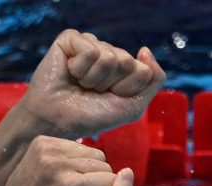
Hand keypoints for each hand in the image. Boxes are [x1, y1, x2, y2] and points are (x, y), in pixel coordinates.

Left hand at [0, 136, 132, 185]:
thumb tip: (128, 171)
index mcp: (71, 185)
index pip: (112, 180)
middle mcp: (58, 162)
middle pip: (104, 164)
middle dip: (95, 182)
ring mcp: (47, 148)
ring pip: (92, 153)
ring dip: (86, 170)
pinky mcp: (41, 141)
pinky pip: (76, 146)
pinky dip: (72, 160)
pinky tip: (58, 175)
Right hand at [20, 30, 166, 137]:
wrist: (57, 121)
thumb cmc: (93, 116)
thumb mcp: (132, 106)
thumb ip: (154, 80)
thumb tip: (145, 49)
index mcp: (124, 67)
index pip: (143, 70)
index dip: (127, 89)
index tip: (110, 98)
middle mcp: (108, 52)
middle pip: (128, 62)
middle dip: (110, 84)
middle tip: (93, 92)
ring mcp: (90, 43)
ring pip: (109, 56)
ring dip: (94, 79)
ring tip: (81, 84)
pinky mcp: (71, 39)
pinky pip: (90, 51)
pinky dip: (81, 69)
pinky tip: (70, 73)